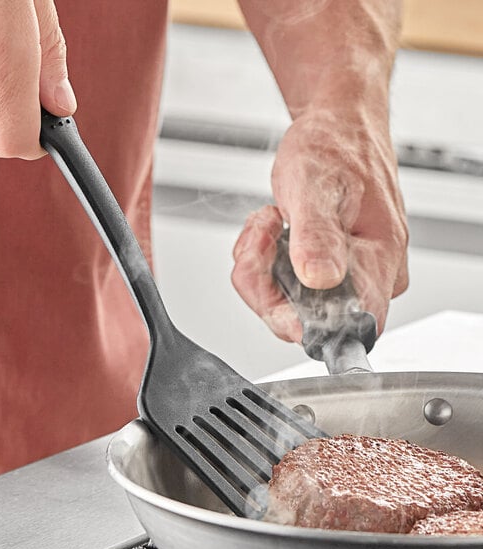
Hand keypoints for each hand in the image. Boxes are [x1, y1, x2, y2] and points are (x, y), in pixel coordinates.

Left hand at [231, 108, 408, 342]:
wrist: (336, 127)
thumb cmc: (336, 148)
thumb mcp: (316, 188)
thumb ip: (317, 238)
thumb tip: (321, 280)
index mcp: (379, 260)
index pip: (349, 327)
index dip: (302, 322)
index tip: (272, 288)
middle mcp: (371, 275)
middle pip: (308, 319)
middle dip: (267, 282)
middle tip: (263, 236)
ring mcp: (349, 273)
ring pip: (290, 302)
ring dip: (263, 266)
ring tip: (271, 221)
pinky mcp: (330, 268)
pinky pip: (287, 285)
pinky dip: (267, 260)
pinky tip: (273, 228)